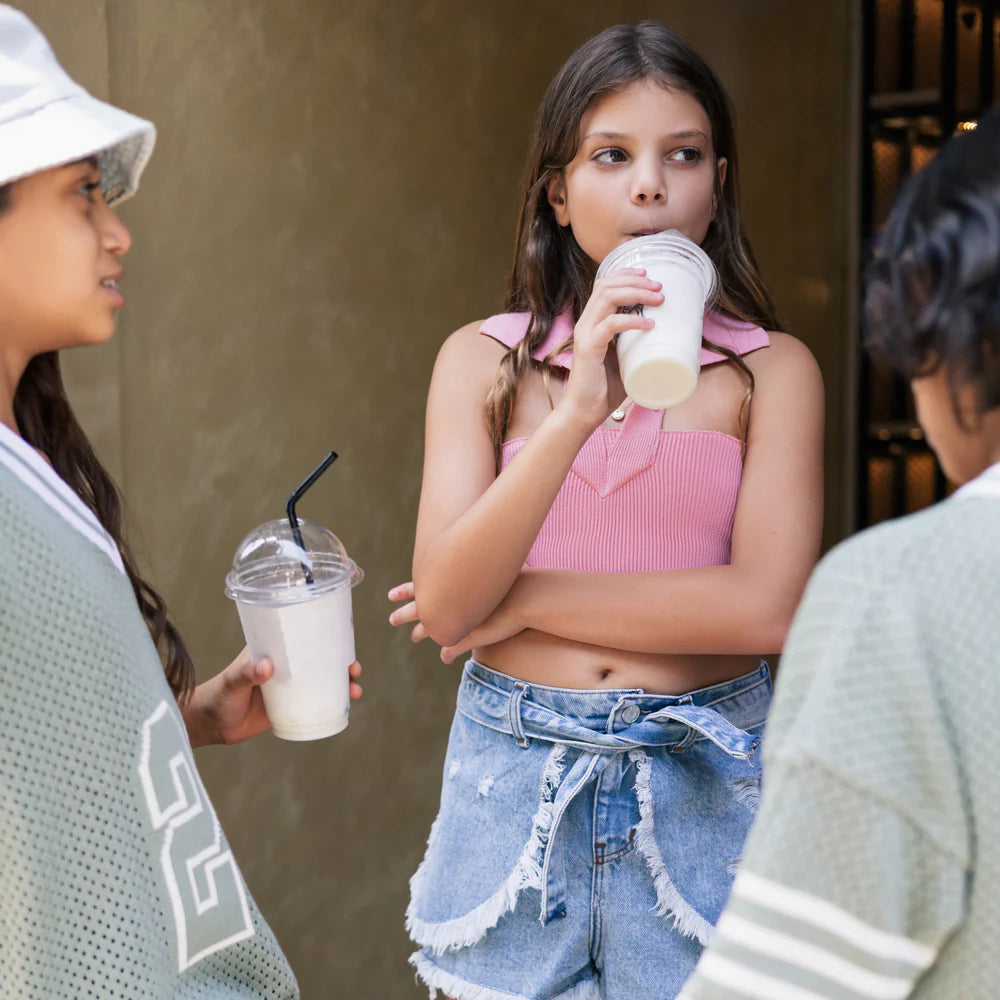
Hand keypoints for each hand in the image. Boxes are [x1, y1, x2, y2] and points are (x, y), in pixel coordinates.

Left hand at [183, 647, 362, 747]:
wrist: (211, 724)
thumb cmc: (218, 695)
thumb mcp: (232, 681)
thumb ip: (247, 673)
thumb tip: (267, 667)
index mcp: (274, 649)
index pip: (303, 635)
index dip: (326, 636)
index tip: (344, 641)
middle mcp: (286, 664)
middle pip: (320, 657)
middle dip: (342, 661)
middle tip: (354, 668)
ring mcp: (289, 685)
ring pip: (322, 679)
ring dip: (342, 683)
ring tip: (354, 691)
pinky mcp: (290, 706)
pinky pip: (316, 701)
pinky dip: (332, 702)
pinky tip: (344, 706)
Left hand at [388, 580, 524, 662]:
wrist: (530, 595)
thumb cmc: (518, 578)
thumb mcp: (494, 571)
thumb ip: (485, 573)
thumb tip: (484, 560)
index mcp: (455, 584)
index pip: (425, 585)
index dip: (408, 590)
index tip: (393, 594)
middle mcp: (454, 600)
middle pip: (422, 607)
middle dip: (404, 613)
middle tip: (391, 619)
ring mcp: (461, 619)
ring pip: (432, 628)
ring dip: (421, 633)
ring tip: (413, 637)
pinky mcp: (472, 635)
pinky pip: (453, 646)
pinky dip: (448, 653)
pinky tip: (445, 659)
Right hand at [559, 268, 661, 428]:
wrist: (584, 411)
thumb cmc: (604, 389)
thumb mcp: (623, 360)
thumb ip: (634, 346)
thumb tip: (666, 340)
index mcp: (591, 323)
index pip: (603, 286)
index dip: (624, 275)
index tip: (647, 274)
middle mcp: (586, 323)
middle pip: (607, 286)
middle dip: (635, 281)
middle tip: (659, 286)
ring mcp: (585, 334)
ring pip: (608, 298)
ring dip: (636, 293)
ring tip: (658, 298)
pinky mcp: (589, 348)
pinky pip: (611, 325)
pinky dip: (632, 320)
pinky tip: (649, 324)